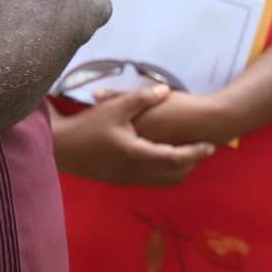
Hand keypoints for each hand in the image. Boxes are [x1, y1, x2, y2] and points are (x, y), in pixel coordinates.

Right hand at [49, 85, 215, 187]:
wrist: (61, 149)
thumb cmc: (87, 127)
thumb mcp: (115, 108)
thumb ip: (142, 99)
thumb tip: (165, 90)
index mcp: (138, 154)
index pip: (177, 158)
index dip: (196, 152)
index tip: (210, 144)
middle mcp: (136, 171)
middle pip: (175, 174)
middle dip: (193, 163)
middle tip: (205, 150)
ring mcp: (128, 178)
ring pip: (164, 181)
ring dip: (180, 171)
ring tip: (189, 155)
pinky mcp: (120, 180)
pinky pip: (152, 181)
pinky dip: (165, 174)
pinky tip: (163, 160)